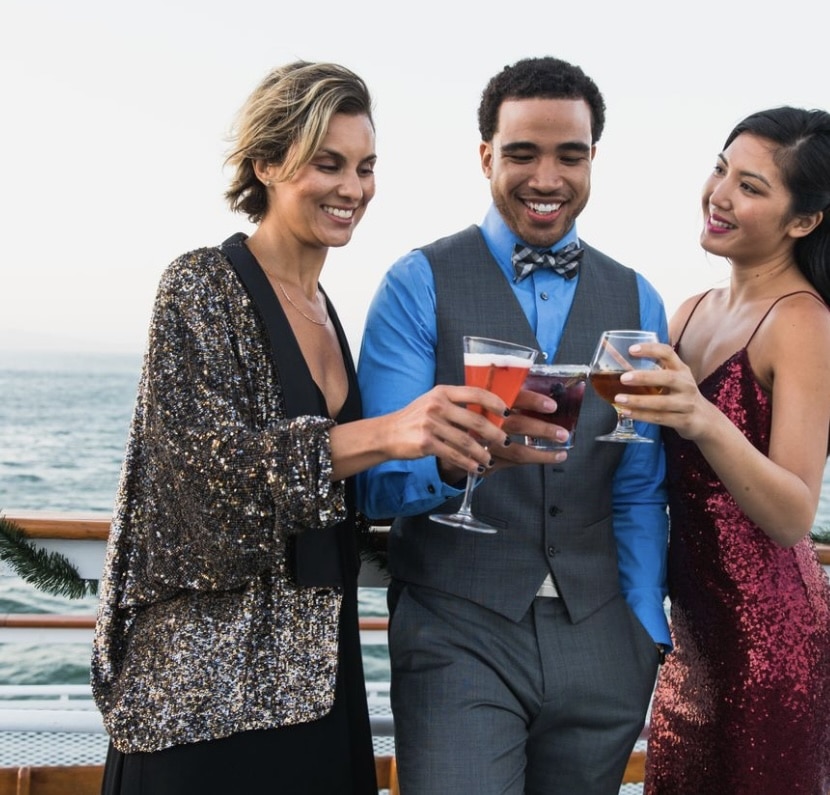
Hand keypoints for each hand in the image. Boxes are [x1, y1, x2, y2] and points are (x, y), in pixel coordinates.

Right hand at [389, 385, 508, 476]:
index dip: (495, 403)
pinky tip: (475, 467)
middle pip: (475, 420)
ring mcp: (431, 424)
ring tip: (490, 459)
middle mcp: (437, 405)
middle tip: (505, 441)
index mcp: (442, 392)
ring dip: (482, 453)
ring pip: (466, 441)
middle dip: (495, 433)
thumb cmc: (414, 418)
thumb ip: (456, 404)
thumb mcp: (433, 401)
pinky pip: (454, 455)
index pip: (476, 393)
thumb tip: (486, 413)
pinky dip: (468, 463)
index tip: (507, 413)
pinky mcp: (426, 443)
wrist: (387, 433)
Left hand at [613, 342, 716, 440]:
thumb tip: (622, 362)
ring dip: (639, 401)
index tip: (631, 349)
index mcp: (681, 370)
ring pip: (662, 403)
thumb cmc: (682, 395)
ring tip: (619, 399)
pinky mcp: (684, 421)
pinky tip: (626, 412)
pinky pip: (660, 418)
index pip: (668, 353)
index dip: (651, 349)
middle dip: (644, 377)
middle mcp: (686, 385)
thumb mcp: (675, 379)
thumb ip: (655, 371)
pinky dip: (642, 416)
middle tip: (623, 378)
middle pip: (668, 378)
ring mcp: (687, 404)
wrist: (704, 419)